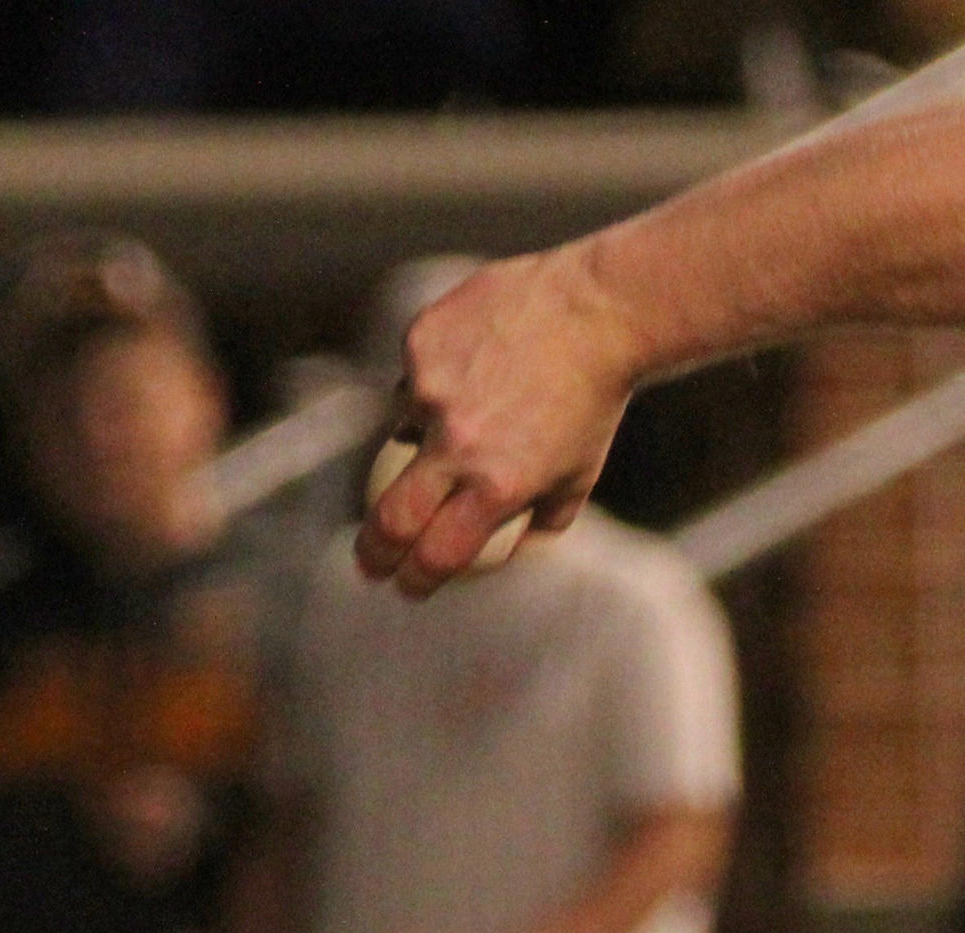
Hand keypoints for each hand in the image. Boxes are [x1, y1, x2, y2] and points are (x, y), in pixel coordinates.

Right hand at [360, 249, 634, 597]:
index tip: (405, 586)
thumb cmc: (593, 402)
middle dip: (373, 550)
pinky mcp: (417, 345)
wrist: (595, 314)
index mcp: (498, 486)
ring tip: (480, 407)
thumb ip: (540, 518)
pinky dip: (436, 380)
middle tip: (369, 560)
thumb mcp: (579, 476)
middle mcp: (457, 444)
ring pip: (401, 432)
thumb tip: (506, 548)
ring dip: (425, 435)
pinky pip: (411, 377)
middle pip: (392, 517)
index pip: (437, 553)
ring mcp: (429, 391)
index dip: (415, 579)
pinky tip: (478, 361)